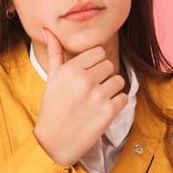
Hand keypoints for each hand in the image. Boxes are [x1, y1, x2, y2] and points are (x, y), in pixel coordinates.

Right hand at [33, 27, 128, 165]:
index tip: (88, 74)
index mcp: (71, 69)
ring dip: (111, 90)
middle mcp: (85, 80)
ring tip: (97, 100)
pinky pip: (124, 98)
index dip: (95, 63)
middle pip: (109, 65)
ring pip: (119, 80)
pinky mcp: (108, 112)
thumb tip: (48, 30)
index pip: (98, 52)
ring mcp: (98, 96)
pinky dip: (117, 104)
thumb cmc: (52, 108)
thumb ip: (55, 53)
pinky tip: (103, 110)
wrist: (53, 142)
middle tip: (91, 89)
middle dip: (103, 76)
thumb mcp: (51, 78)